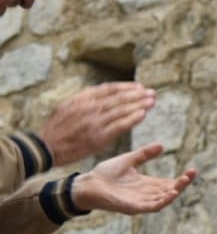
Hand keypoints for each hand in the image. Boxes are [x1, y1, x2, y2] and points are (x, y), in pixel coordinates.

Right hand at [38, 82, 156, 164]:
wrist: (47, 147)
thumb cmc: (58, 128)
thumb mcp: (67, 106)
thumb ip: (86, 99)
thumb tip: (105, 92)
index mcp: (81, 99)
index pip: (108, 89)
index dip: (125, 87)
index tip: (139, 87)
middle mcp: (88, 108)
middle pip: (118, 98)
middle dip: (137, 94)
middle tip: (152, 93)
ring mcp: (94, 122)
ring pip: (121, 111)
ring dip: (139, 105)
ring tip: (152, 101)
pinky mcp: (98, 137)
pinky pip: (118, 126)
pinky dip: (131, 119)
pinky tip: (143, 115)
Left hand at [71, 143, 197, 214]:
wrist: (87, 184)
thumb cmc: (104, 174)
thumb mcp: (129, 161)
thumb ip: (144, 155)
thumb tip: (162, 146)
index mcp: (146, 185)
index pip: (169, 183)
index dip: (182, 179)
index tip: (193, 170)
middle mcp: (146, 195)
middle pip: (169, 191)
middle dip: (182, 184)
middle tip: (192, 174)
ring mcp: (140, 202)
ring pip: (163, 199)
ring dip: (175, 191)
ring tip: (184, 182)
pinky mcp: (133, 207)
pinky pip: (152, 206)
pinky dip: (163, 201)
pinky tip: (172, 193)